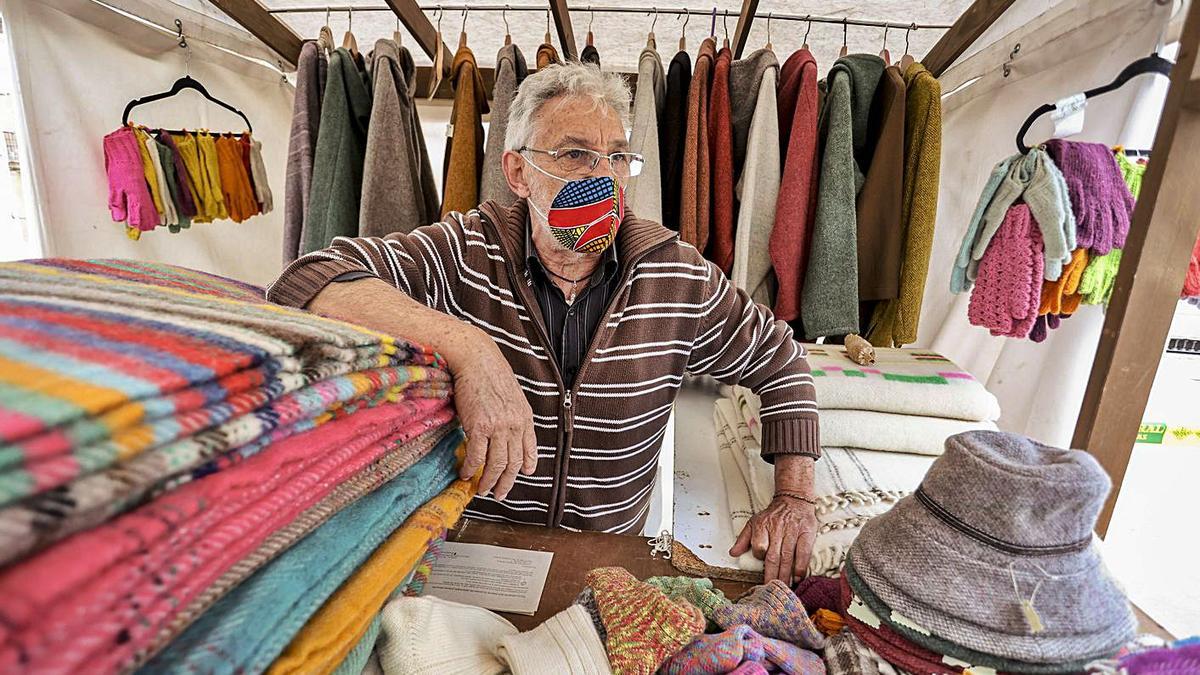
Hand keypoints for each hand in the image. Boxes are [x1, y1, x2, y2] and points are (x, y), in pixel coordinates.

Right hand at [448, 336, 537, 500]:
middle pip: (513, 463)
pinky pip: (477, 456)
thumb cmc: (490, 372)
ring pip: (496, 464)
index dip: (527, 465)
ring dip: (488, 482)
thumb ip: (512, 413)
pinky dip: (471, 469)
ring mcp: (498, 427)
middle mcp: (515, 424)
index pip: (530, 448)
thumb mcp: (511, 394)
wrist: (476, 358)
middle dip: (506, 482)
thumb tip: (506, 427)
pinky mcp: (479, 427)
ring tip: (482, 490)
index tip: (524, 473)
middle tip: (499, 494)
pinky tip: (465, 475)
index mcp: (525, 417)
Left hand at [729, 495, 817, 585]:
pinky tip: (798, 577)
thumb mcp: (754, 522)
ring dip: (786, 574)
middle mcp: (777, 529)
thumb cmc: (772, 515)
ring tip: (784, 588)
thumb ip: (743, 539)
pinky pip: (803, 551)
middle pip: (773, 556)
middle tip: (771, 590)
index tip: (762, 567)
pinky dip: (801, 565)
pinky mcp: (806, 532)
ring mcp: (792, 531)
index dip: (760, 557)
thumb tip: (733, 553)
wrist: (793, 499)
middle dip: (772, 575)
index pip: (759, 546)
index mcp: (762, 526)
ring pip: (787, 556)